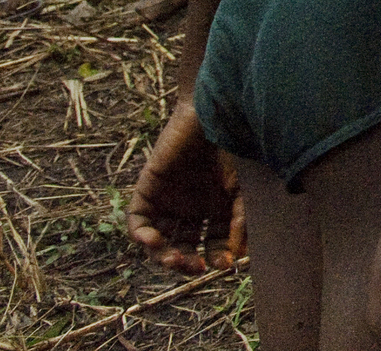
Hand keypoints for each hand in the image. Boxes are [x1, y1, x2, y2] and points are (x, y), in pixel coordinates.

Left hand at [127, 100, 245, 274]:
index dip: (216, 259)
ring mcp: (167, 201)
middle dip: (188, 263)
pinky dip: (142, 235)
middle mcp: (190, 209)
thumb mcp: (244, 190)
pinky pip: (137, 221)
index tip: (223, 266)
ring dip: (163, 256)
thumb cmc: (235, 148)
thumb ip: (240, 222)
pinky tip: (155, 241)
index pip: (212, 247)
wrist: (215, 113)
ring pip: (158, 241)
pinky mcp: (148, 189)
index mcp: (215, 211)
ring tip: (175, 259)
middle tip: (196, 267)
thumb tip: (235, 258)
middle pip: (183, 248)